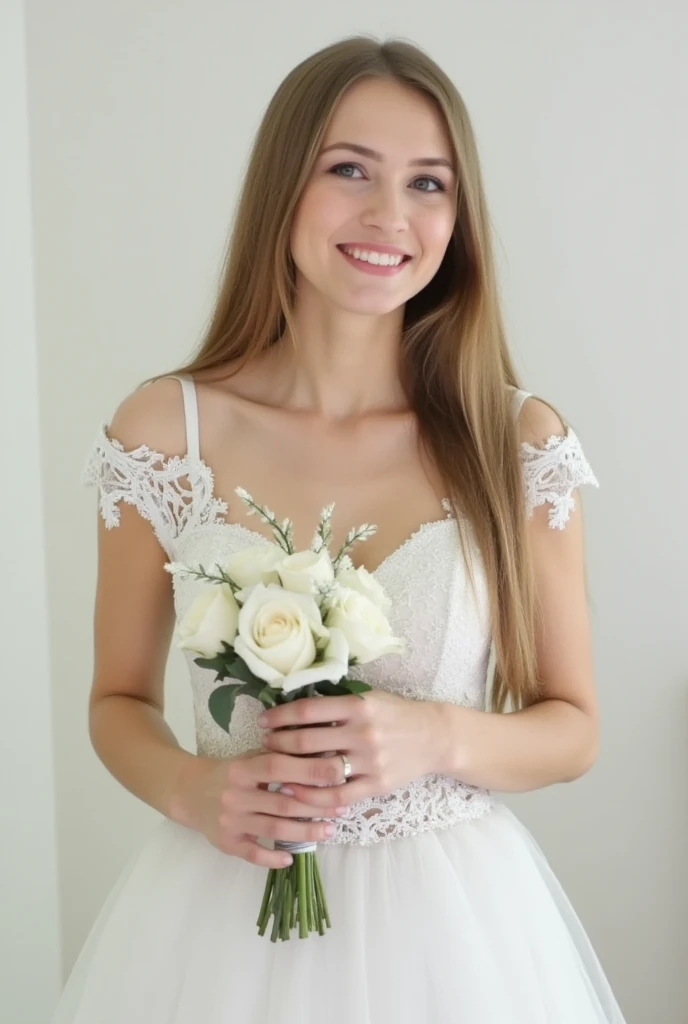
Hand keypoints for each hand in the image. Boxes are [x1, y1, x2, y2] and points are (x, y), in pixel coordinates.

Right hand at [172, 750, 349, 868]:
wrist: (188, 791)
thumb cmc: (230, 772)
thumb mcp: (249, 758)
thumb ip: (278, 758)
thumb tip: (321, 758)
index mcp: (243, 769)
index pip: (280, 768)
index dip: (310, 771)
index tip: (338, 774)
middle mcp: (236, 795)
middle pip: (283, 804)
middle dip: (318, 808)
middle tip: (342, 809)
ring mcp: (231, 821)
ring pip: (274, 830)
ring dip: (305, 832)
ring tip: (329, 831)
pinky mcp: (226, 842)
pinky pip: (253, 854)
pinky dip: (273, 858)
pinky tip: (291, 857)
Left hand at [258, 691, 442, 810]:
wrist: (434, 736)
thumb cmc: (396, 714)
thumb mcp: (369, 698)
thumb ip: (338, 704)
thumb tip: (296, 709)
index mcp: (358, 706)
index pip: (308, 710)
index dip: (280, 716)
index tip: (263, 721)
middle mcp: (362, 733)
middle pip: (307, 741)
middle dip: (278, 743)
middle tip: (264, 744)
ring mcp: (370, 761)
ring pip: (319, 771)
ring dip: (290, 771)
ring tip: (274, 770)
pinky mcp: (377, 785)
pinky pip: (337, 796)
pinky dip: (312, 797)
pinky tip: (296, 793)